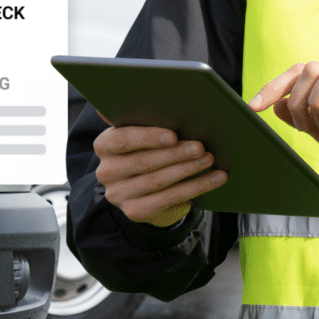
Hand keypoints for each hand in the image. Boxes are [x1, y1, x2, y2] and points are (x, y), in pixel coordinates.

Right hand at [93, 118, 226, 227]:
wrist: (141, 187)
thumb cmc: (147, 149)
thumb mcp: (141, 134)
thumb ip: (146, 121)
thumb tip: (173, 107)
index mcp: (104, 146)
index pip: (122, 140)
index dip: (148, 137)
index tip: (174, 135)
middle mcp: (106, 172)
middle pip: (143, 162)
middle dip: (175, 154)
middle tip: (200, 147)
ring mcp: (118, 194)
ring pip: (158, 182)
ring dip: (188, 170)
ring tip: (209, 160)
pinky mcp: (135, 211)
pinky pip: (169, 200)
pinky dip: (196, 188)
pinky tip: (214, 179)